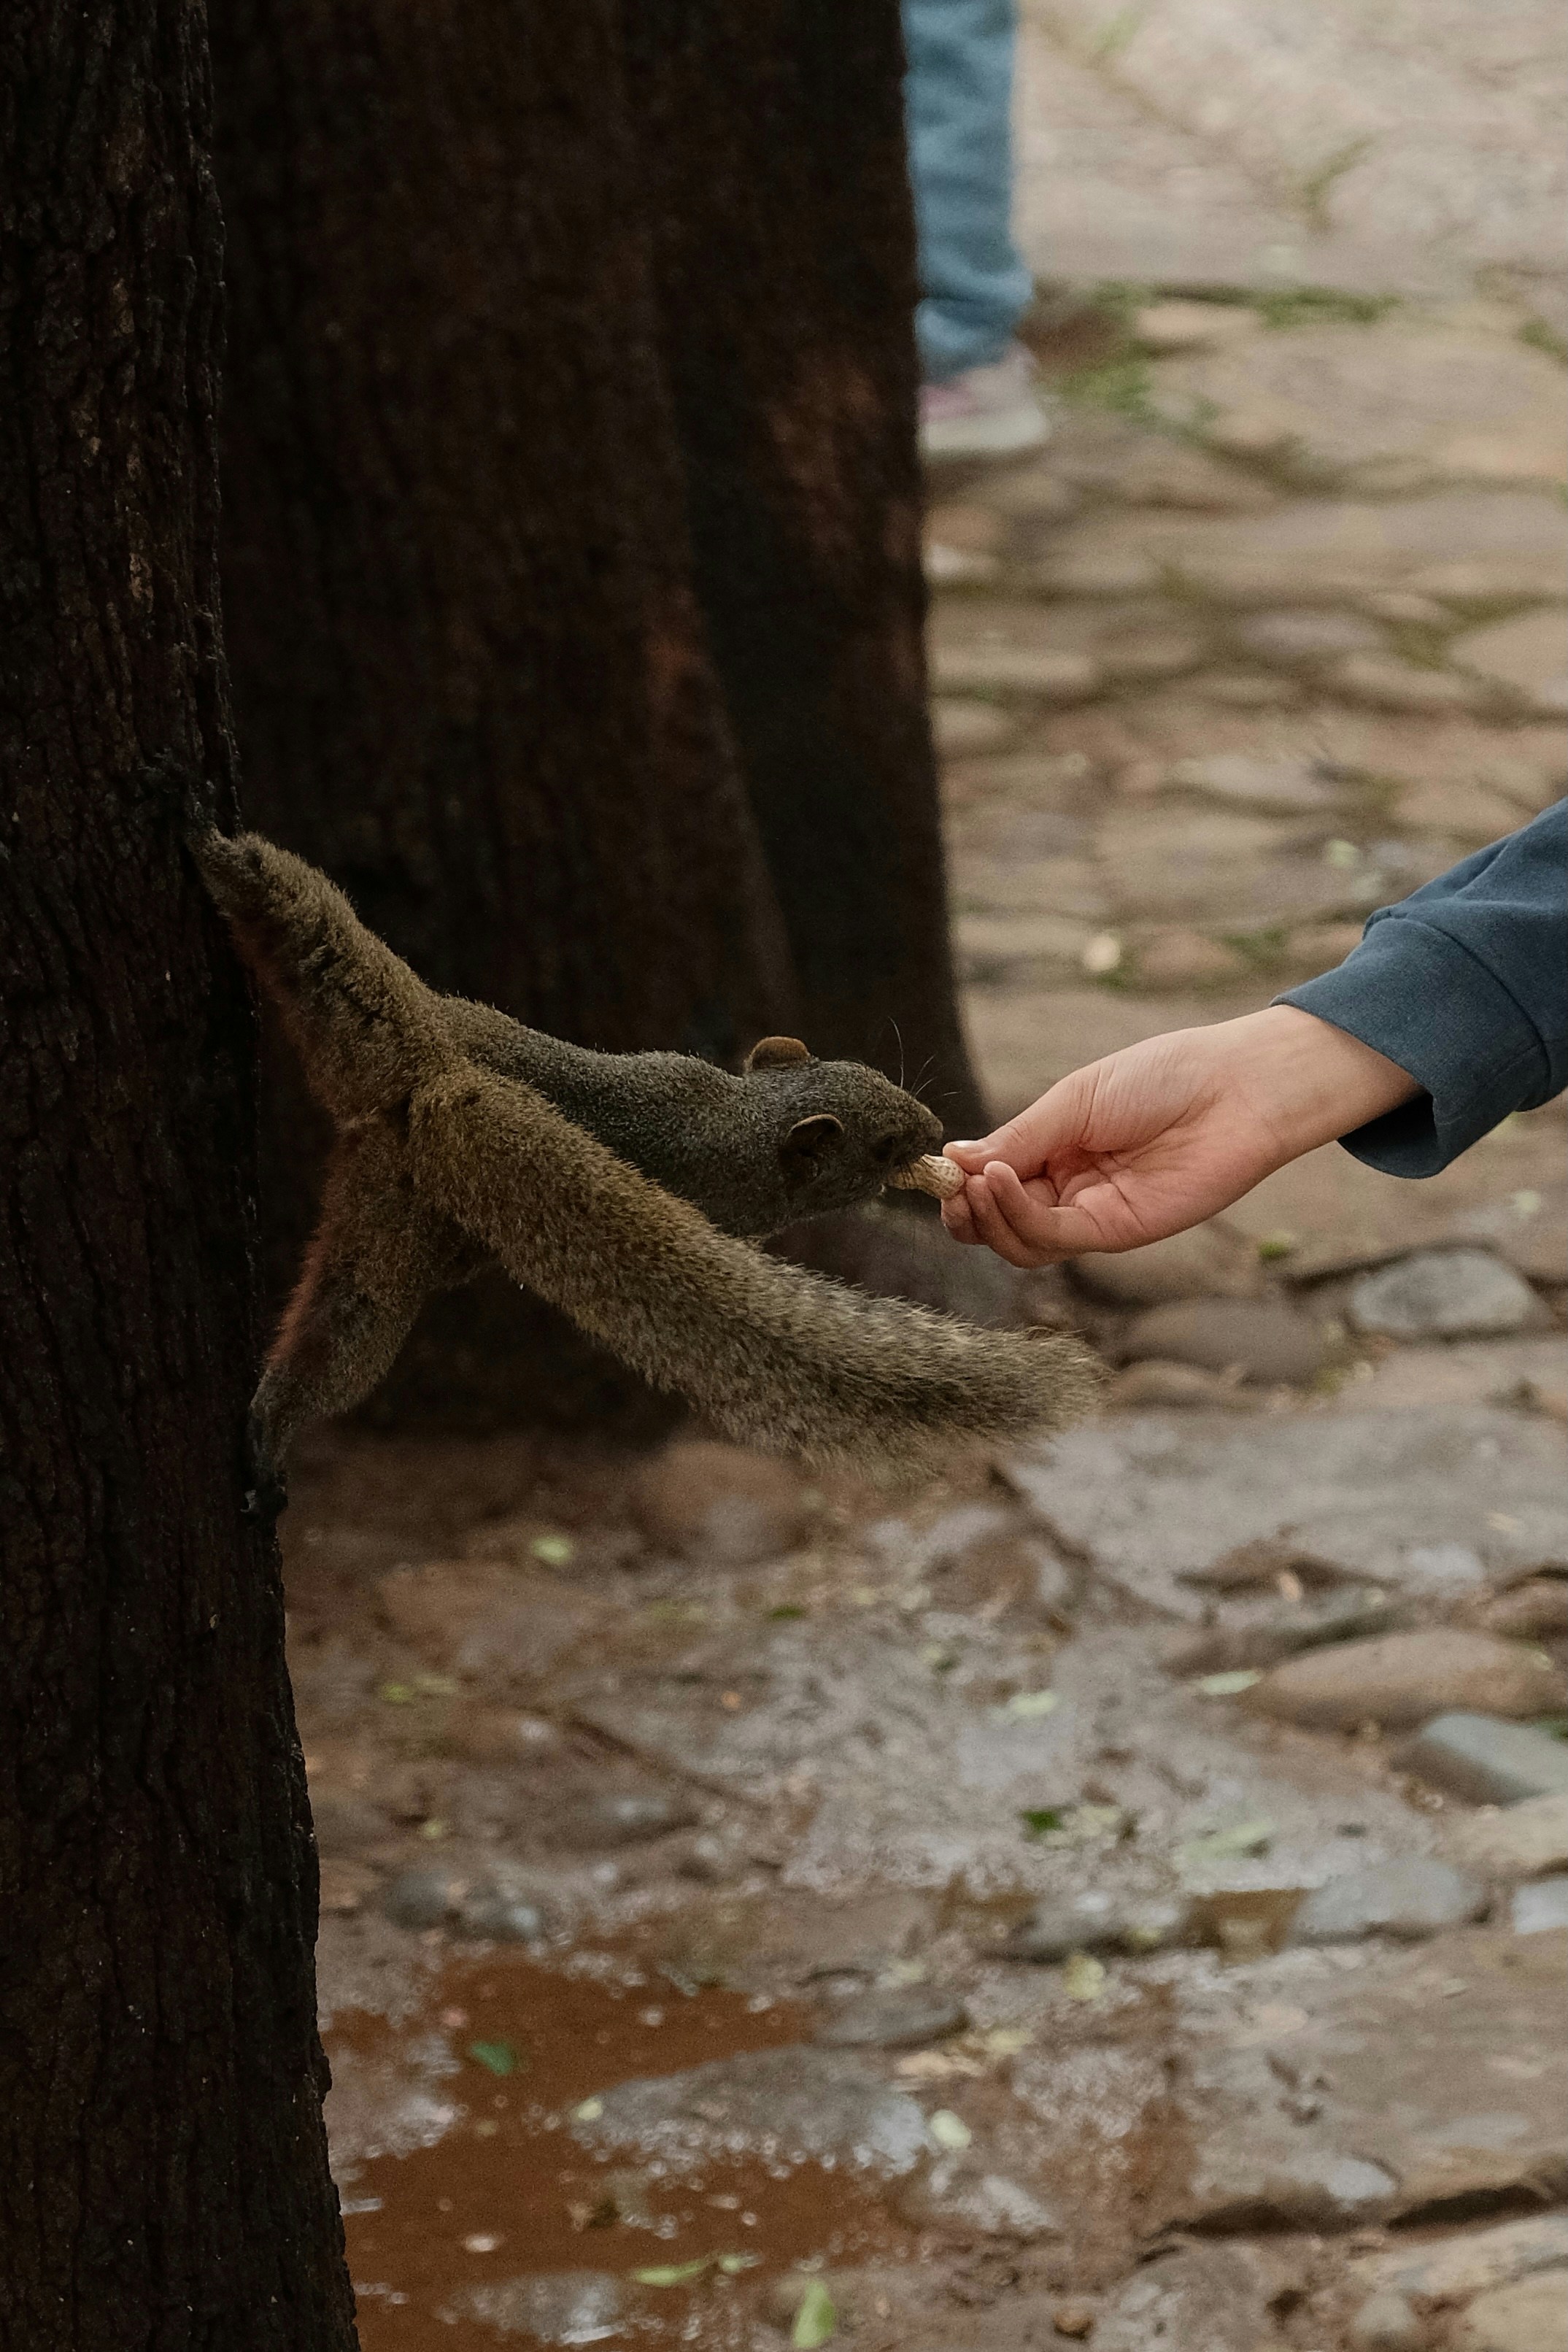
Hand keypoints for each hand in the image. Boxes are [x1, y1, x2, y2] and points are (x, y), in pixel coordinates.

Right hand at [939, 1006, 1419, 1267]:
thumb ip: (1017, 1139)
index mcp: (1055, 1149)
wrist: (1235, 1090)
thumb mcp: (1072, 1100)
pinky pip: (1050, 1239)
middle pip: (997, 1220)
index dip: (959, 1181)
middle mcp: (1068, 1188)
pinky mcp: (1115, 1233)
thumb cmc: (1162, 1078)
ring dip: (984, 1217)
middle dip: (964, 1210)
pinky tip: (998, 1184)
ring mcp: (1090, 1213)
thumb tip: (953, 1162)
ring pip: (1017, 1241)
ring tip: (973, 1184)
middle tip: (949, 1189)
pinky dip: (1015, 1217)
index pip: (991, 1180)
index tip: (935, 1168)